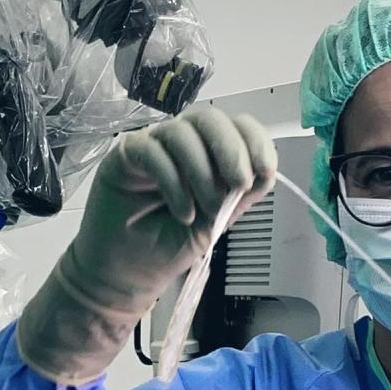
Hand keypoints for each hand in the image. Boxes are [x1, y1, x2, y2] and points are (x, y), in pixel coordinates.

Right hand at [17, 109, 275, 385]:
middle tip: (239, 183)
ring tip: (206, 209)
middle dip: (231, 149)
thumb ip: (239, 194)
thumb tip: (265, 169)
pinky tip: (182, 213)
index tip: (265, 169)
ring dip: (202, 172)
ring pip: (181, 132)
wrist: (132, 271)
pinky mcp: (125, 155)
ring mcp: (153, 145)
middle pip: (209, 118)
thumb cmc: (172, 243)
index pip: (235, 126)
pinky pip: (152, 152)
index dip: (254, 140)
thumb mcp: (218, 220)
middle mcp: (182, 142)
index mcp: (209, 153)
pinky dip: (173, 183)